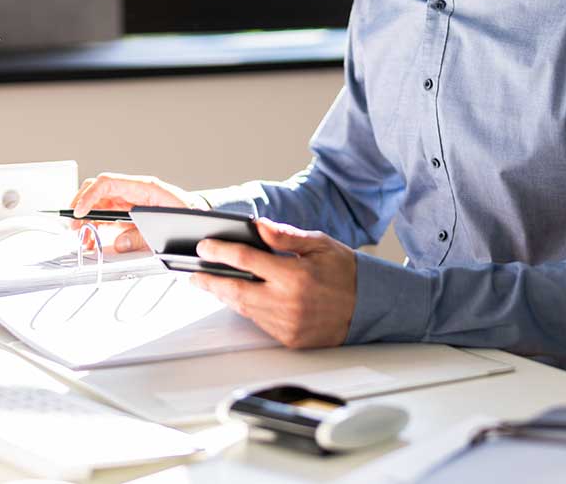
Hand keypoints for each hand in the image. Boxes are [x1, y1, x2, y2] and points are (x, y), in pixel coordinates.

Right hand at [70, 172, 204, 251]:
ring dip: (87, 220)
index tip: (80, 212)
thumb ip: (141, 236)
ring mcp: (130, 201)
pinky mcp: (130, 212)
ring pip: (99, 204)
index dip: (89, 196)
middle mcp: (134, 191)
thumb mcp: (167, 227)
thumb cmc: (189, 215)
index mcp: (144, 187)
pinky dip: (96, 226)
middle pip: (98, 191)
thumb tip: (119, 243)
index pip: (108, 182)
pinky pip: (107, 215)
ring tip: (83, 238)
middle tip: (75, 226)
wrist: (202, 218)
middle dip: (82, 207)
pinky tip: (92, 238)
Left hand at [191, 218, 356, 348]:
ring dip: (225, 295)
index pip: (246, 260)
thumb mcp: (319, 244)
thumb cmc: (346, 273)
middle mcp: (288, 303)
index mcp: (295, 276)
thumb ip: (285, 237)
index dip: (220, 252)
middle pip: (235, 290)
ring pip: (244, 308)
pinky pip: (258, 322)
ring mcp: (287, 324)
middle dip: (210, 280)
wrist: (369, 307)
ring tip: (212, 283)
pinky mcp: (289, 339)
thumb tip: (257, 227)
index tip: (205, 247)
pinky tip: (239, 297)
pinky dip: (246, 308)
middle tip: (196, 273)